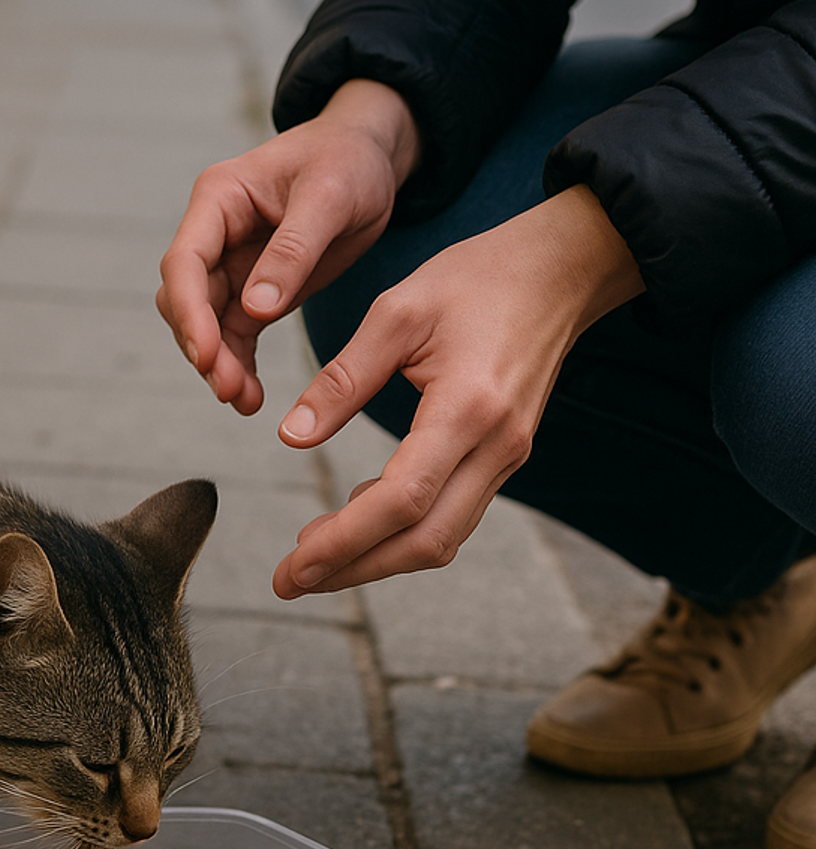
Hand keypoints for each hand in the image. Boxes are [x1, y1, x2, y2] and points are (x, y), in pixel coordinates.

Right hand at [156, 80, 420, 414]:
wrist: (372, 158)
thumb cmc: (349, 160)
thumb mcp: (330, 196)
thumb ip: (293, 249)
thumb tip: (255, 307)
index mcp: (219, 197)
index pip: (185, 260)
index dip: (190, 311)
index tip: (206, 355)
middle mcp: (214, 232)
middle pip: (188, 299)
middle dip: (204, 346)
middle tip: (230, 390)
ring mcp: (230, 263)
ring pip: (207, 324)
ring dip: (219, 364)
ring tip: (245, 402)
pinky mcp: (253, 289)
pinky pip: (235, 334)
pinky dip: (240, 364)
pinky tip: (251, 395)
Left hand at [271, 185, 646, 597]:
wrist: (560, 267)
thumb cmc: (477, 278)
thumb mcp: (396, 312)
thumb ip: (342, 379)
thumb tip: (290, 437)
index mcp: (468, 408)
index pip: (401, 500)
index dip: (344, 542)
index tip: (292, 565)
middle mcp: (496, 445)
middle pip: (425, 540)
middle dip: (354, 569)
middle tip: (289, 581)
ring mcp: (507, 455)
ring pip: (441, 537)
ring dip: (376, 558)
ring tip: (312, 561)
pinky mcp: (504, 455)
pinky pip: (452, 513)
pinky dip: (402, 530)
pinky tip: (355, 519)